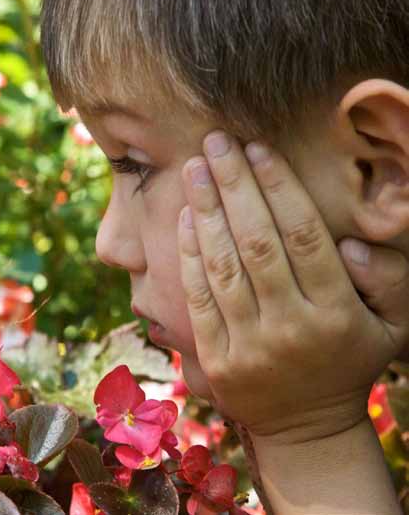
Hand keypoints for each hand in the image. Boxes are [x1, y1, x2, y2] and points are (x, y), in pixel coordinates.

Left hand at [177, 131, 408, 441]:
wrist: (305, 430)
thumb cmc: (347, 364)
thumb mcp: (391, 329)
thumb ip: (386, 281)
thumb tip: (350, 243)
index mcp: (336, 313)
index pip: (302, 236)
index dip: (277, 187)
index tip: (257, 148)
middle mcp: (290, 326)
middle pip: (256, 242)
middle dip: (234, 185)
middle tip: (215, 142)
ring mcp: (248, 344)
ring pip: (222, 265)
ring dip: (205, 210)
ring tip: (195, 167)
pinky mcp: (215, 358)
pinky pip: (197, 297)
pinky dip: (188, 255)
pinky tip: (184, 217)